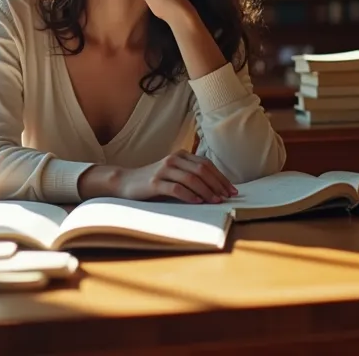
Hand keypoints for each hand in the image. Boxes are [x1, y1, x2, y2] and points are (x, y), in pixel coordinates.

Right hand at [116, 149, 237, 203]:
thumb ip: (191, 175)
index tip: (232, 190)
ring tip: (216, 201)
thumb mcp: (175, 173)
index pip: (207, 165)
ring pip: (191, 179)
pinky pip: (176, 188)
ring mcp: (163, 170)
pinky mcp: (155, 182)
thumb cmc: (154, 181)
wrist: (126, 182)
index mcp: (181, 155)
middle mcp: (173, 159)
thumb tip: (217, 188)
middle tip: (227, 197)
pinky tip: (197, 202)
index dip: (221, 177)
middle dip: (217, 184)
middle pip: (202, 170)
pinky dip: (189, 195)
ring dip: (206, 191)